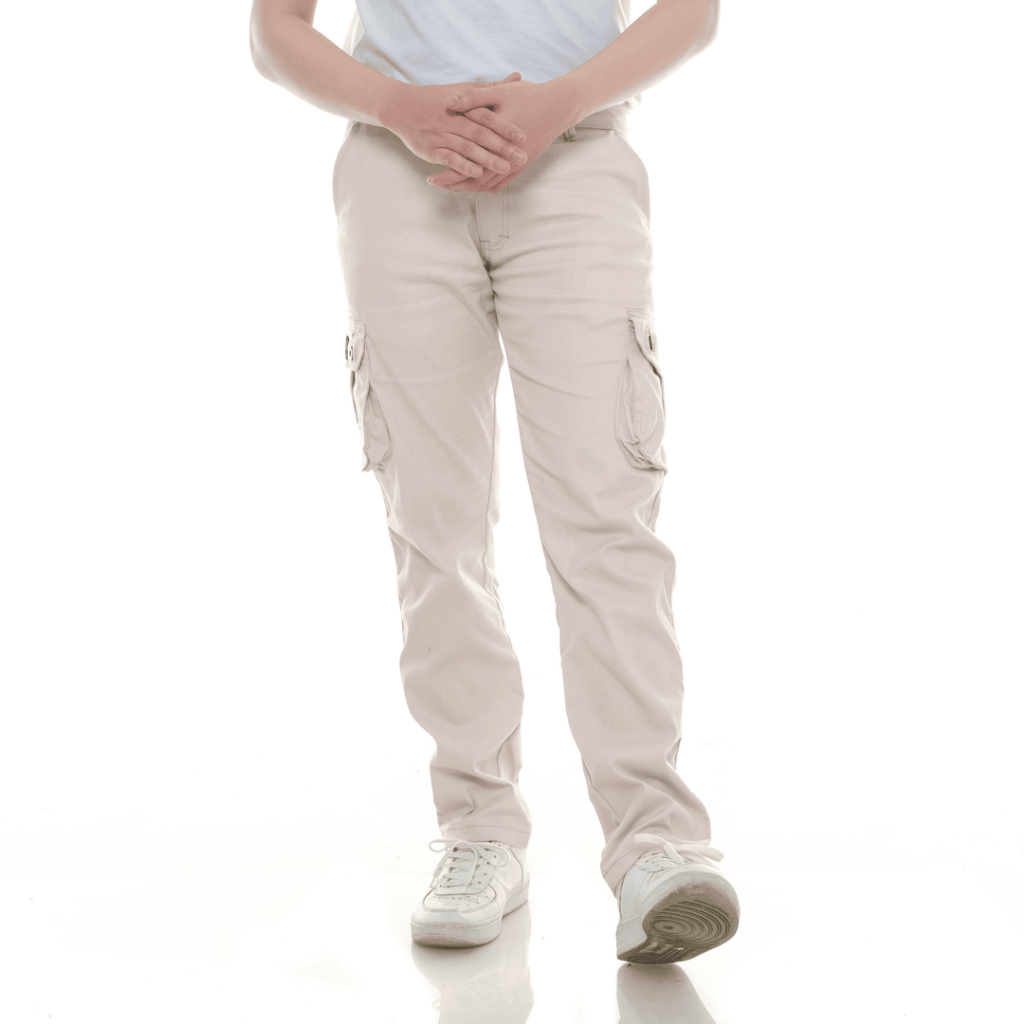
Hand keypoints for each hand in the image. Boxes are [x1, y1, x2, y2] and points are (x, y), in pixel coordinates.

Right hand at [379, 73, 529, 179]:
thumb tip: (517, 76)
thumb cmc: (438, 98)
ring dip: (486, 159)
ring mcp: (441, 135)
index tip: (523, 136)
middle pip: (481, 134)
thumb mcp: (464, 89)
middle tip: (522, 157)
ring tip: (505, 168)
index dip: (505, 126)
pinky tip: (477, 173)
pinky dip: (462, 165)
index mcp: (463, 104)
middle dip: (502, 146)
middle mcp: (453, 119)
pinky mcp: (431, 149)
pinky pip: (448, 158)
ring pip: (467, 147)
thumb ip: (491, 89)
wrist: (401, 106)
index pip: (487, 115)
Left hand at [427, 79, 577, 193]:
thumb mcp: (498, 93)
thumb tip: (446, 103)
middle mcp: (506, 160)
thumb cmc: (529, 96)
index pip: (467, 167)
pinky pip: (500, 183)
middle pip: (475, 181)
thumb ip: (471, 98)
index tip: (431, 178)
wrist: (560, 106)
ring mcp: (515, 165)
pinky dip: (485, 186)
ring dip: (468, 187)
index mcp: (497, 144)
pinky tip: (475, 184)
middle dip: (454, 185)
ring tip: (451, 186)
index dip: (448, 174)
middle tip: (435, 184)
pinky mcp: (522, 165)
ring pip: (487, 185)